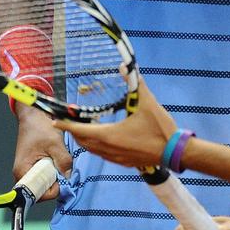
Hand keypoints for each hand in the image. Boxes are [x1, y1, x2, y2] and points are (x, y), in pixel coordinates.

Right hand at [13, 105, 70, 199]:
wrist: (34, 115)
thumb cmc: (39, 127)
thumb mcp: (55, 143)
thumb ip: (63, 161)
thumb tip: (68, 176)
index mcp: (22, 170)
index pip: (36, 194)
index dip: (51, 190)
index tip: (60, 178)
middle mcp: (22, 173)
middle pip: (40, 190)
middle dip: (53, 183)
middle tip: (61, 168)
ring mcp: (26, 170)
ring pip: (43, 183)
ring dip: (53, 177)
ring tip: (58, 162)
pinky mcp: (32, 166)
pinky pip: (43, 176)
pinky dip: (52, 171)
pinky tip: (55, 161)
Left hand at [53, 80, 176, 168]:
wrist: (175, 152)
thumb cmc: (160, 128)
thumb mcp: (147, 102)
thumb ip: (134, 83)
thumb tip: (124, 67)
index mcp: (110, 135)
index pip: (81, 131)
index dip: (66, 126)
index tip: (54, 122)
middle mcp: (109, 149)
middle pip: (83, 142)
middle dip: (73, 132)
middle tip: (68, 122)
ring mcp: (116, 158)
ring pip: (93, 150)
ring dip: (84, 140)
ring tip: (82, 130)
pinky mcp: (124, 162)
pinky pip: (103, 155)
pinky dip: (96, 147)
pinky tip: (101, 140)